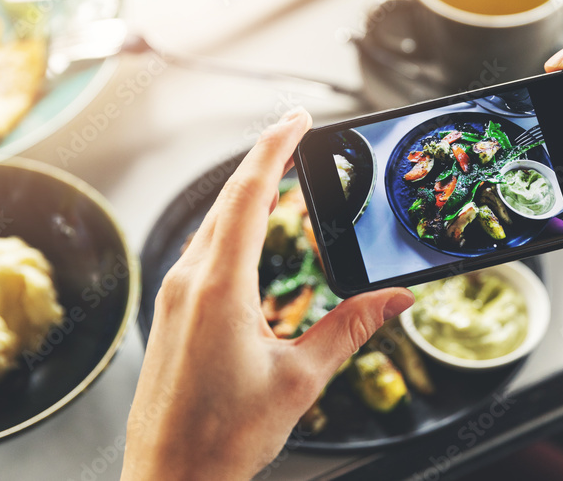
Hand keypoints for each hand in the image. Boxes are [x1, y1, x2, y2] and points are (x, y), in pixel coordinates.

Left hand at [121, 108, 413, 480]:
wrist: (168, 479)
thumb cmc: (222, 437)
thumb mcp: (300, 379)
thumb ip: (349, 330)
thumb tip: (394, 300)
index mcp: (219, 287)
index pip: (249, 194)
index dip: (275, 148)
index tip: (297, 119)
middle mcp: (189, 281)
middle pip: (228, 199)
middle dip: (264, 160)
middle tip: (296, 132)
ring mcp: (173, 295)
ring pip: (212, 224)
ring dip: (246, 193)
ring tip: (281, 176)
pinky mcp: (170, 312)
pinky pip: (203, 251)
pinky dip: (231, 226)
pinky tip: (250, 235)